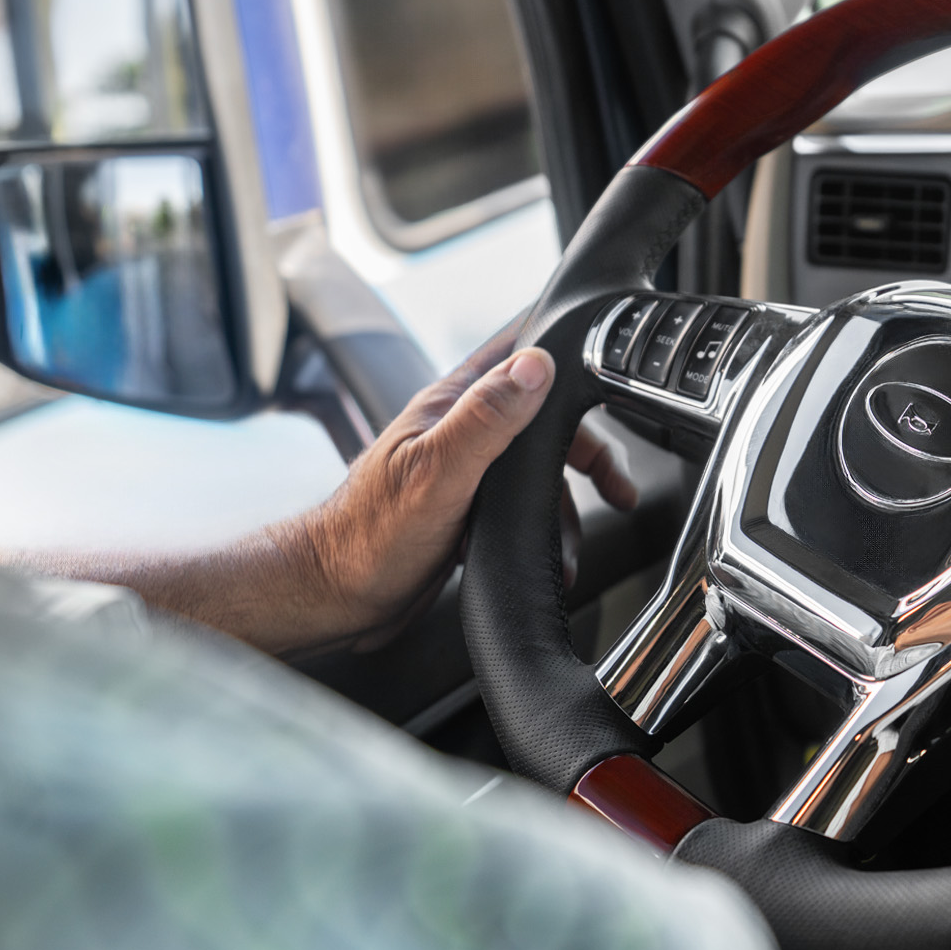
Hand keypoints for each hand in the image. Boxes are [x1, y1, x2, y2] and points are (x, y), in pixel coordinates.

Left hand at [272, 327, 637, 654]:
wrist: (334, 597)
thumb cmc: (368, 538)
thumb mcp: (438, 472)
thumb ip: (488, 417)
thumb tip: (537, 365)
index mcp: (453, 405)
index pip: (518, 352)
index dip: (566, 352)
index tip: (609, 370)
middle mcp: (461, 430)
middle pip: (545, 420)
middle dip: (589, 453)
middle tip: (616, 487)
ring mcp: (464, 469)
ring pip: (538, 471)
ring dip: (566, 508)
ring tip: (573, 548)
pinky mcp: (466, 508)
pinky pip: (522, 507)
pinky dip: (544, 530)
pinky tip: (547, 557)